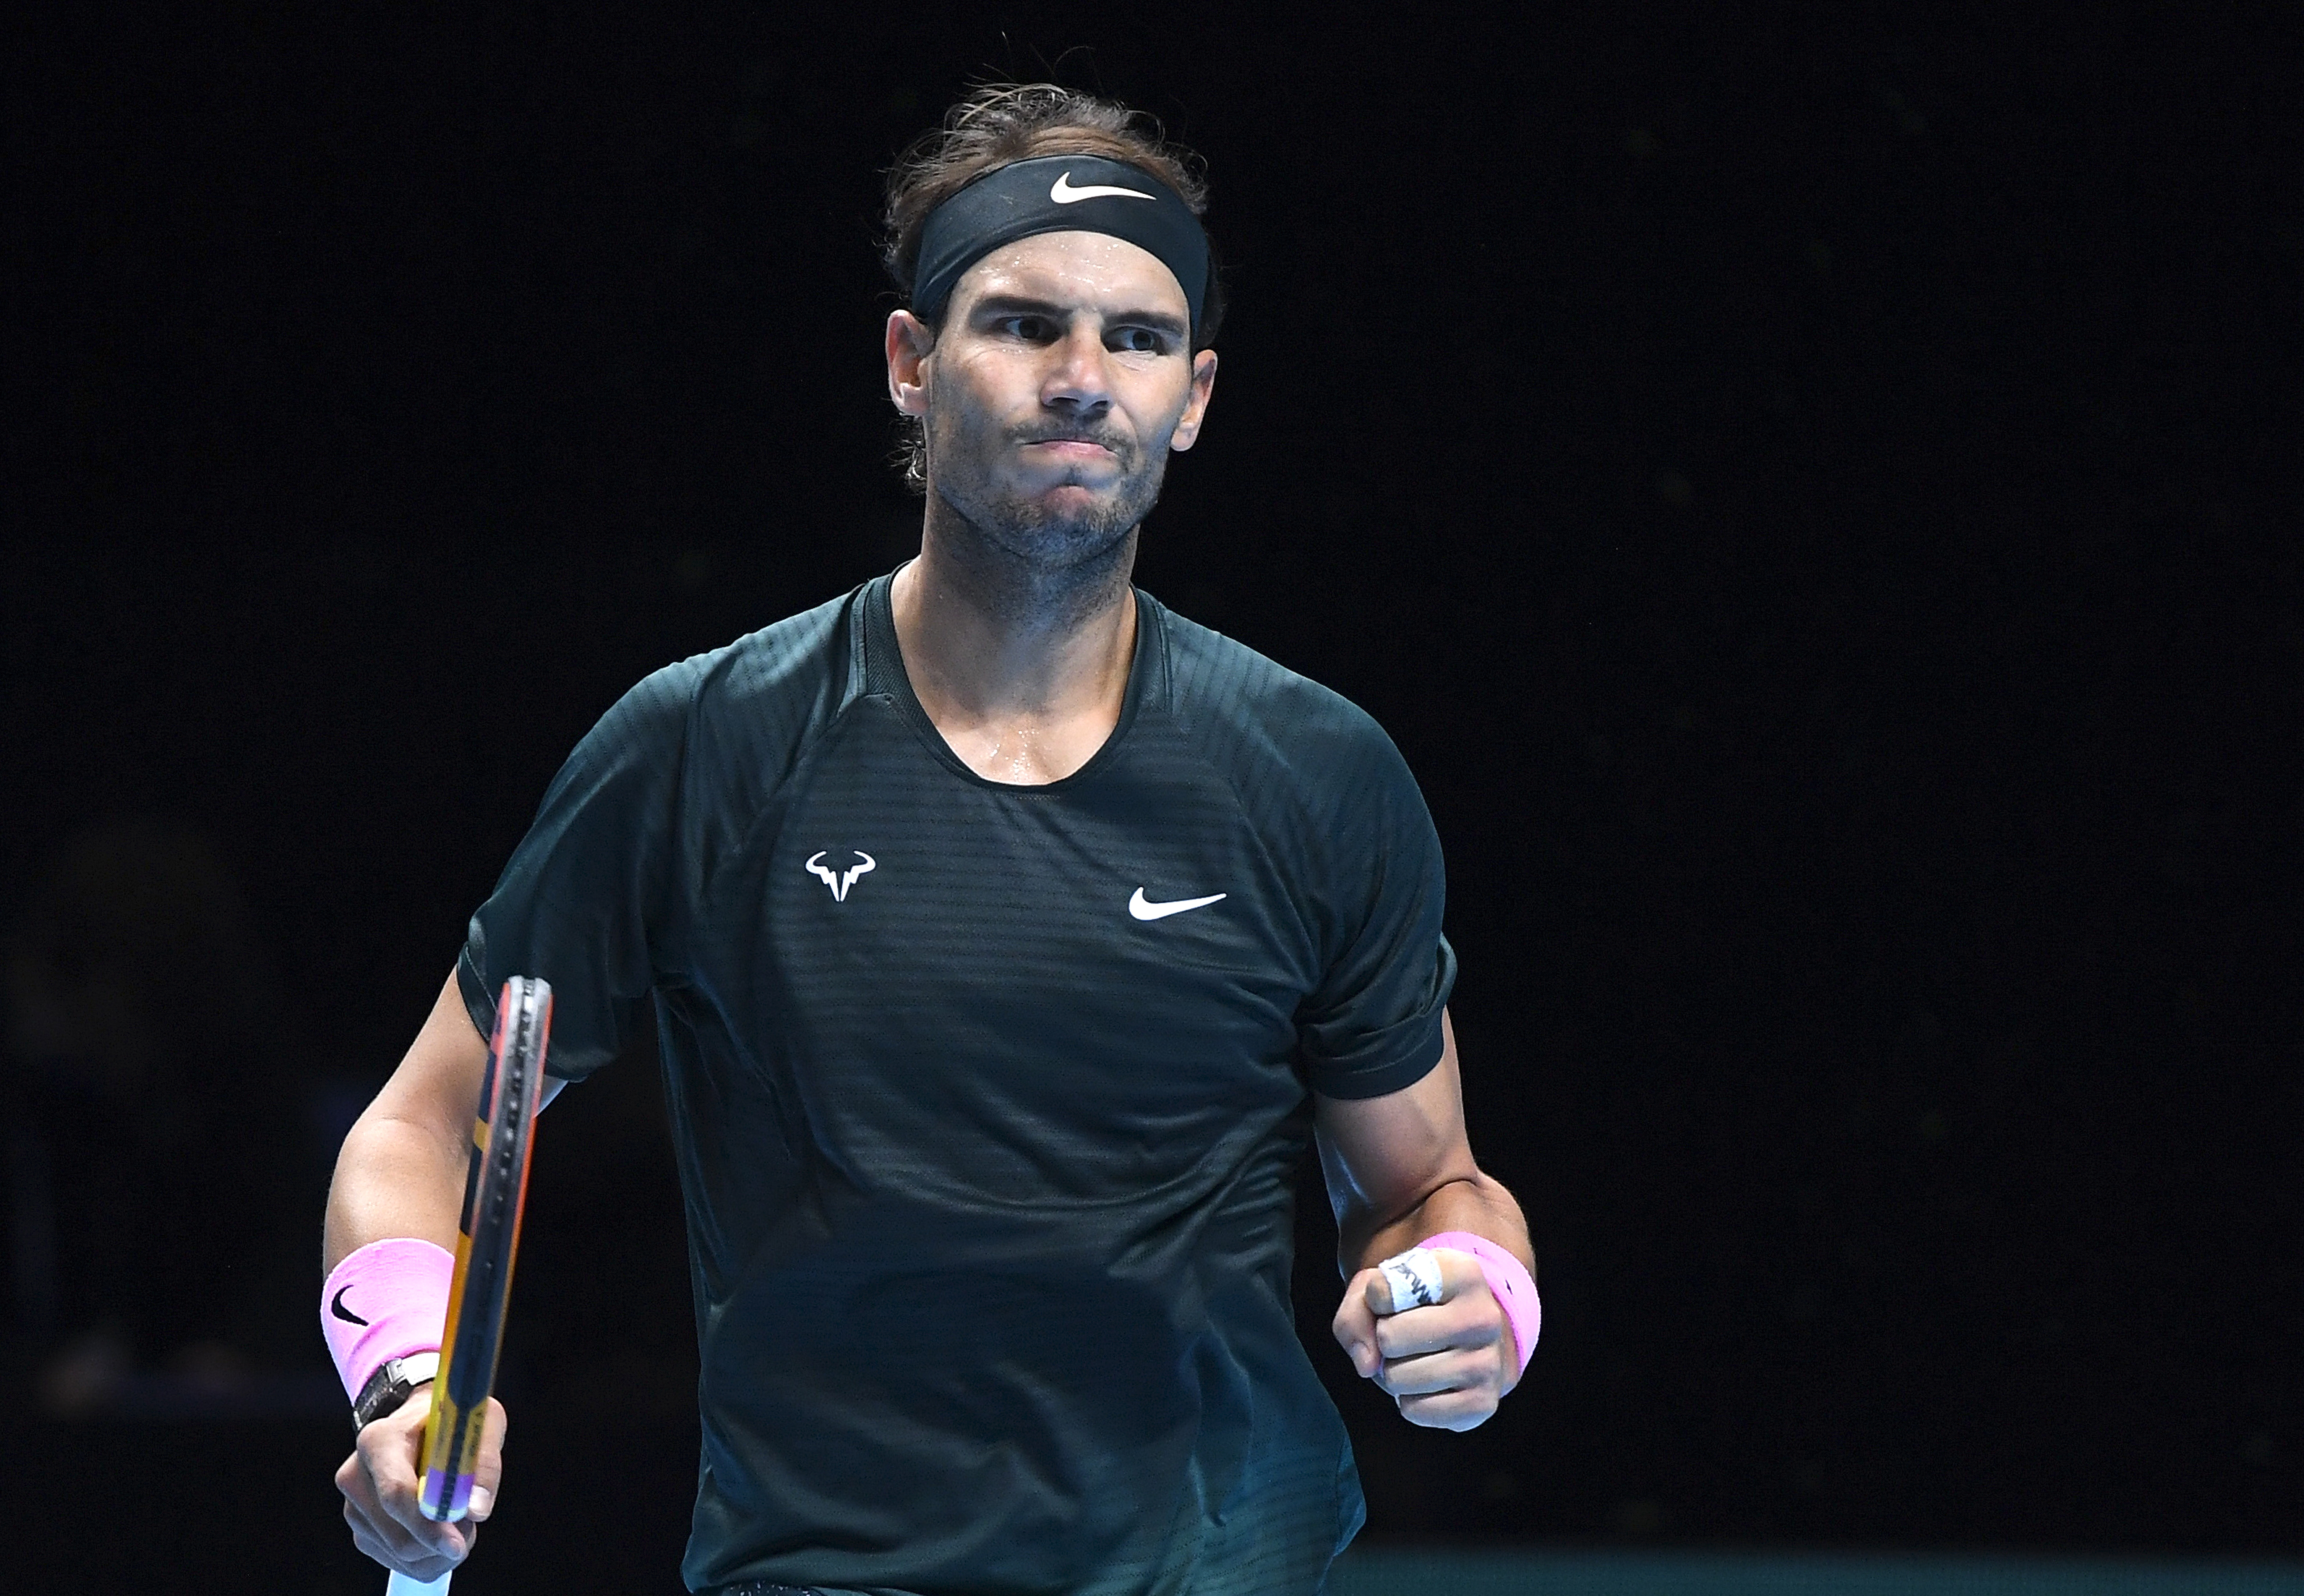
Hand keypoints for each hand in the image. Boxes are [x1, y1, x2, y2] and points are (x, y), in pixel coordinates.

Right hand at [335, 1387, 506, 1578]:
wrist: (422, 1420)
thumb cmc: (451, 1419)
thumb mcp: (479, 1423)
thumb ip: (482, 1463)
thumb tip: (476, 1510)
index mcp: (379, 1441)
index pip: (397, 1494)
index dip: (428, 1525)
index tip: (457, 1544)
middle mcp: (355, 1475)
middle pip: (398, 1534)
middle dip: (441, 1540)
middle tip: (469, 1523)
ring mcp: (354, 1506)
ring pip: (399, 1553)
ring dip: (437, 1551)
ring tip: (458, 1521)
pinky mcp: (362, 1528)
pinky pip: (397, 1561)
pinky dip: (427, 1558)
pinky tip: (442, 1534)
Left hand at [1332, 1248, 1518, 1431]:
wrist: (1473, 1339)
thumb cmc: (1420, 1307)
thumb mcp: (1383, 1288)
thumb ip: (1357, 1311)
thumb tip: (1367, 1365)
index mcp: (1463, 1273)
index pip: (1383, 1290)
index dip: (1376, 1298)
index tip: (1397, 1298)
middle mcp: (1483, 1317)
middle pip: (1389, 1337)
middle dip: (1385, 1339)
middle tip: (1407, 1333)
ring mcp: (1487, 1363)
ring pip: (1398, 1378)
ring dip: (1395, 1372)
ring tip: (1419, 1357)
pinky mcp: (1483, 1403)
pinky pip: (1414, 1410)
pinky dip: (1410, 1400)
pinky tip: (1431, 1382)